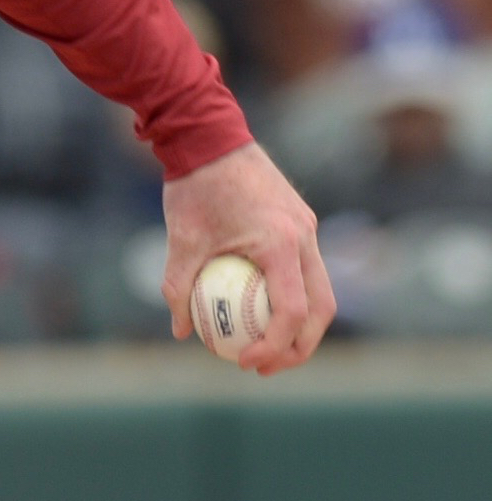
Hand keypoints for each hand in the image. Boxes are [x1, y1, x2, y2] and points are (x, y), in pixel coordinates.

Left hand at [160, 142, 334, 374]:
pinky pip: (306, 269)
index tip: (246, 362)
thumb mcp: (180, 238)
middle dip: (299, 346)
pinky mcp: (301, 221)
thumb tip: (181, 331)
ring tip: (266, 348)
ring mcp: (308, 227)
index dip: (274, 345)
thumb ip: (179, 285)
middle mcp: (305, 236)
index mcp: (280, 242)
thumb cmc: (193, 184)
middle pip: (322, 308)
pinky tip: (260, 309)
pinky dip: (293, 295)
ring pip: (320, 290)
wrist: (208, 133)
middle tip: (265, 367)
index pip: (292, 310)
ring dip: (301, 325)